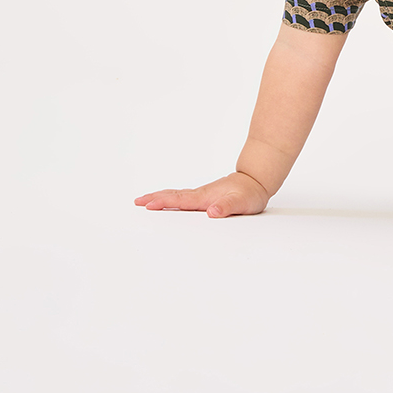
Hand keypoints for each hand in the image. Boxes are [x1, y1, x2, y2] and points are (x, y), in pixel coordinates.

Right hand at [134, 171, 268, 218]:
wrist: (256, 180)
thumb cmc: (250, 193)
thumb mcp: (242, 202)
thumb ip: (227, 206)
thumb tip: (212, 212)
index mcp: (205, 197)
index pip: (180, 200)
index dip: (164, 202)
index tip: (148, 204)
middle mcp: (201, 195)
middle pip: (173, 195)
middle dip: (154, 198)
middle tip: (136, 202)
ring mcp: (202, 195)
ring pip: (176, 196)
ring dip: (160, 198)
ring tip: (145, 201)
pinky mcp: (205, 197)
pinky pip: (183, 198)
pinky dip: (171, 199)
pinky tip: (168, 203)